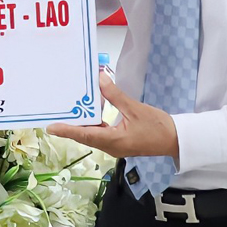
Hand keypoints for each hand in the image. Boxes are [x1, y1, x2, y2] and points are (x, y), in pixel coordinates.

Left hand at [45, 72, 177, 157]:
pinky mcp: (120, 143)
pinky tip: (93, 112)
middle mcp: (111, 147)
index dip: (67, 130)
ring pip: (93, 135)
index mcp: (113, 141)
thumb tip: (100, 79)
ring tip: (72, 110)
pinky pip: (102, 134)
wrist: (175, 140)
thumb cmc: (157, 127)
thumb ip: (115, 95)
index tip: (51, 127)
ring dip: (83, 123)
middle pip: (85, 136)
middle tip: (58, 113)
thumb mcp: (135, 108)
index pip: (84, 135)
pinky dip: (95, 124)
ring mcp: (115, 146)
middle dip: (71, 125)